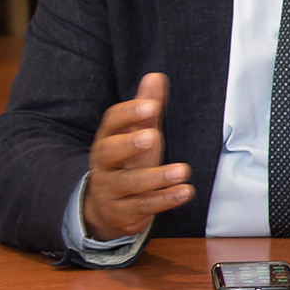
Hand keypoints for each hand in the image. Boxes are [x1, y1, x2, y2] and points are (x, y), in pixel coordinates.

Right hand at [81, 72, 191, 239]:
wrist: (105, 209)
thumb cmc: (127, 163)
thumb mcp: (136, 135)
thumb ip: (146, 109)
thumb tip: (155, 76)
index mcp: (107, 140)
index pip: (111, 123)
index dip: (129, 113)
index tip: (150, 105)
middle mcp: (103, 165)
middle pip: (109, 153)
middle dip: (130, 144)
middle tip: (153, 136)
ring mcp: (110, 190)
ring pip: (130, 184)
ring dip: (157, 177)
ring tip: (183, 170)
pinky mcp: (123, 213)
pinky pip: (144, 206)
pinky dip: (166, 199)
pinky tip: (185, 191)